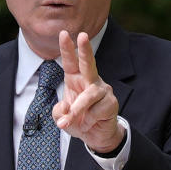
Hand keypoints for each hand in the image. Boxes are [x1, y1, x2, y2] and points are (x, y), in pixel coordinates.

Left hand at [54, 29, 124, 153]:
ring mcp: (103, 90)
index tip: (63, 33)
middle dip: (85, 50)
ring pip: (88, 96)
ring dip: (77, 110)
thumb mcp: (61, 118)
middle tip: (83, 35)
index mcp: (76, 79)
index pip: (70, 62)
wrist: (95, 136)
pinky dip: (88, 120)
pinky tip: (89, 123)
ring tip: (67, 123)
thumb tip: (66, 108)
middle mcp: (90, 80)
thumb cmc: (78, 121)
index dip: (67, 48)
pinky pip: (96, 110)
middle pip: (88, 63)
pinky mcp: (111, 102)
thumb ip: (59, 112)